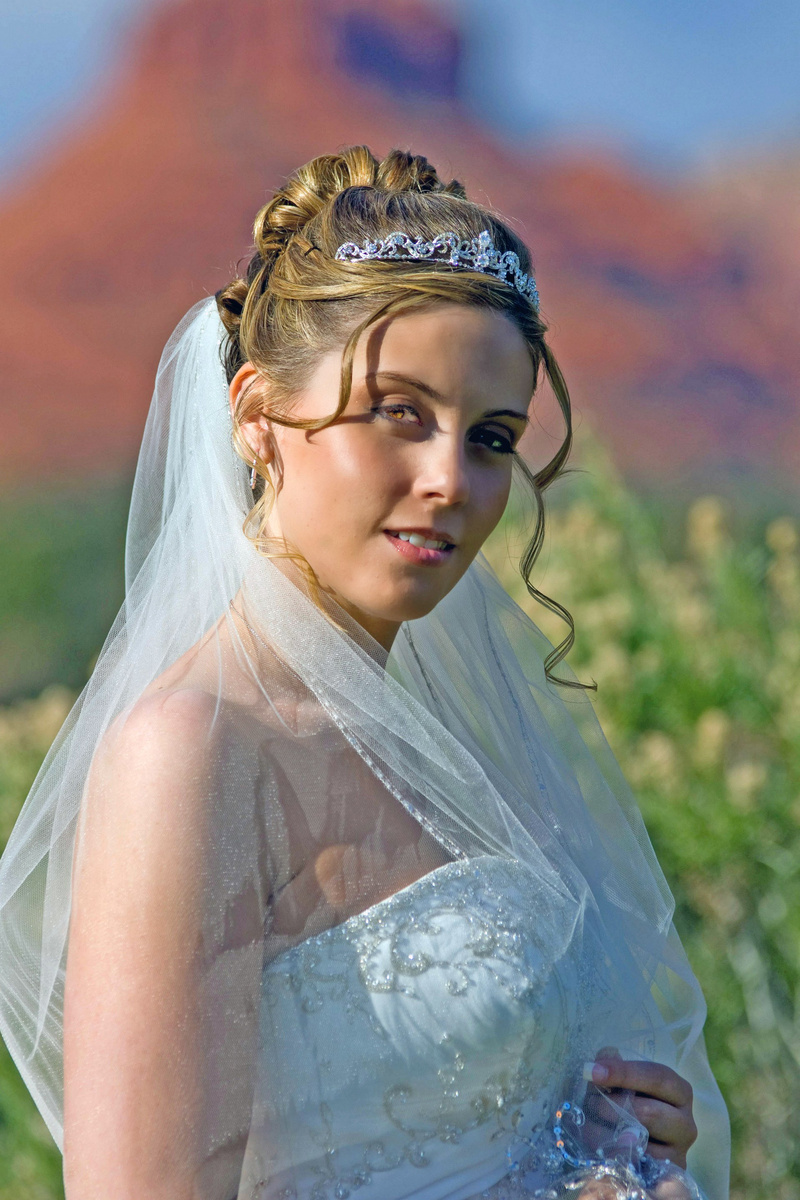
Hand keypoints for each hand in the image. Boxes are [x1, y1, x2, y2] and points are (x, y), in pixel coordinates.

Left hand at [587, 1050, 697, 1168]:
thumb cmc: (631, 1103)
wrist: (636, 1143)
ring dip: (610, 1129)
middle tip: (591, 1101)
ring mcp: (680, 1150)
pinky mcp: (669, 1171)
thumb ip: (614, 1066)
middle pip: (650, 1112)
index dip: (624, 1073)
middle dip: (614, 1106)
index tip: (594, 1071)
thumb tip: (607, 1055)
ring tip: (592, 1121)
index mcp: (679, 1090)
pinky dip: (616, 1150)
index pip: (656, 1077)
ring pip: (643, 1139)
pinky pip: (638, 1161)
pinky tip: (603, 1142)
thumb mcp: (623, 1082)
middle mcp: (686, 1121)